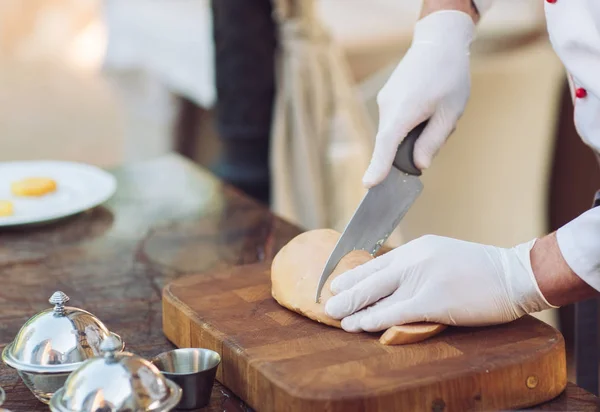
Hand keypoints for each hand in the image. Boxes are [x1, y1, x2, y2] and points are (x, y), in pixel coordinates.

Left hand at [325, 235, 555, 331]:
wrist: (514, 273)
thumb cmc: (481, 269)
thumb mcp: (443, 256)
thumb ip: (418, 266)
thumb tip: (395, 281)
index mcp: (416, 248)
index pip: (377, 262)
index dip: (354, 275)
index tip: (337, 283)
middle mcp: (414, 259)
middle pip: (371, 277)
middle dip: (346, 291)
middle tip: (327, 301)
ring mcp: (422, 278)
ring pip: (378, 294)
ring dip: (354, 308)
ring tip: (335, 316)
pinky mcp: (433, 299)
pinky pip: (395, 311)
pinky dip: (373, 319)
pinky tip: (359, 325)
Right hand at [363, 11, 474, 186]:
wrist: (438, 41)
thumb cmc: (448, 75)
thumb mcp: (449, 113)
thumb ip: (433, 142)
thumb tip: (419, 165)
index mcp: (403, 111)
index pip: (386, 145)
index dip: (378, 166)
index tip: (369, 185)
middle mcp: (387, 106)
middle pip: (393, 142)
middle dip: (413, 147)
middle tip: (441, 129)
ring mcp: (385, 100)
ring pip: (396, 131)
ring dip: (415, 132)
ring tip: (438, 112)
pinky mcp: (387, 96)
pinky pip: (396, 120)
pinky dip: (411, 122)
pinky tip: (430, 106)